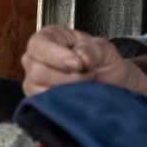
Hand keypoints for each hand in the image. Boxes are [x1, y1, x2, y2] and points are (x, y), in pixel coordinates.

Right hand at [21, 25, 146, 96]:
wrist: (113, 85)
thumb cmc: (104, 63)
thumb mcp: (105, 50)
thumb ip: (92, 49)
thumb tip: (80, 57)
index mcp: (47, 38)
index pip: (38, 46)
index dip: (57, 56)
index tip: (79, 65)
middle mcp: (34, 60)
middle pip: (37, 72)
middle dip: (68, 78)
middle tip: (87, 78)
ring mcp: (34, 84)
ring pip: (41, 93)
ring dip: (68, 93)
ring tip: (84, 88)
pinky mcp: (39, 104)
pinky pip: (45, 108)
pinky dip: (65, 106)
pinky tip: (77, 100)